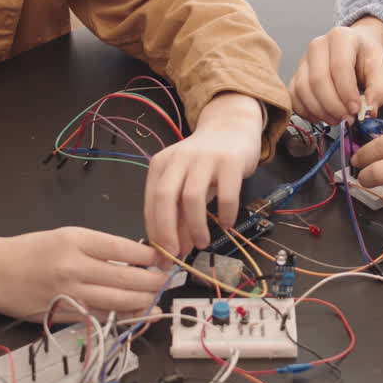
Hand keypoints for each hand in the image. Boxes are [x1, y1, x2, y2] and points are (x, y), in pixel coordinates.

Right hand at [0, 227, 168, 320]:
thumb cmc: (31, 251)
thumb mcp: (65, 236)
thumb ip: (99, 247)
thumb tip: (137, 258)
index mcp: (75, 240)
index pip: (124, 249)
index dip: (151, 256)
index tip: (164, 257)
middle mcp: (74, 267)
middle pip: (127, 278)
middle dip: (154, 281)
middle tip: (167, 280)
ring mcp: (70, 294)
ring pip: (120, 301)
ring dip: (145, 301)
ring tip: (158, 297)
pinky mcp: (66, 316)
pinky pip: (104, 318)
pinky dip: (126, 317)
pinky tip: (142, 315)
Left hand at [144, 92, 264, 261]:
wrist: (231, 127)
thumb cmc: (205, 161)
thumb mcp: (186, 184)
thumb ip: (179, 215)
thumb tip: (176, 250)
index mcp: (161, 164)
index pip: (151, 202)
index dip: (155, 232)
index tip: (162, 255)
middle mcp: (179, 159)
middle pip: (165, 198)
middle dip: (167, 231)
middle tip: (176, 255)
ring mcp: (204, 158)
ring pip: (192, 197)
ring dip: (196, 227)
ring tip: (202, 243)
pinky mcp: (230, 161)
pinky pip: (226, 194)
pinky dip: (225, 214)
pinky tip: (226, 224)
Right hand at [289, 17, 382, 123]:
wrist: (354, 50)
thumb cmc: (366, 58)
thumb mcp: (381, 69)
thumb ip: (380, 89)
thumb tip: (369, 111)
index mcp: (341, 37)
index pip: (339, 67)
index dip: (346, 92)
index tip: (356, 110)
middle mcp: (317, 45)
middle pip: (318, 80)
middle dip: (333, 105)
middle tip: (347, 119)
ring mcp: (303, 60)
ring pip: (303, 90)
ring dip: (320, 111)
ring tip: (337, 119)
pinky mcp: (296, 75)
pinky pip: (294, 97)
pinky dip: (306, 112)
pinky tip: (322, 116)